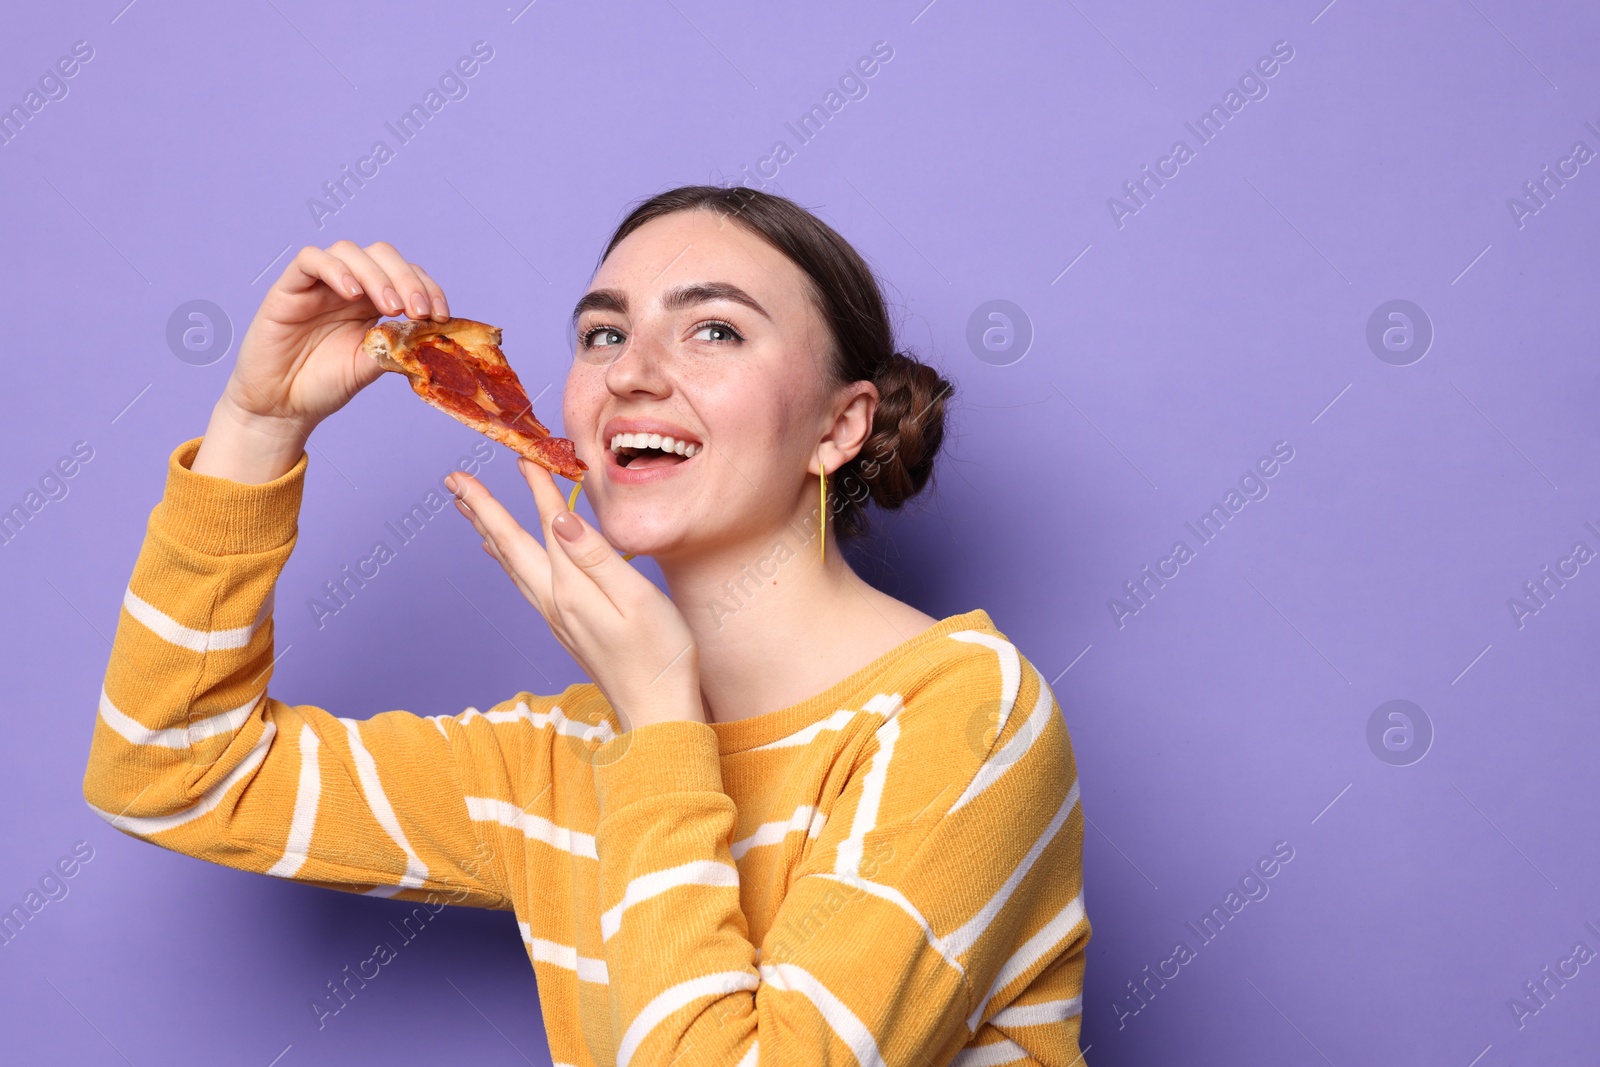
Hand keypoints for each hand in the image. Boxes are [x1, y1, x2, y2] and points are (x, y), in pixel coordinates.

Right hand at [193, 241, 448, 482]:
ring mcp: (318, 284)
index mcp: (372, 301)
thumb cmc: (324, 385)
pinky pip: (310, 259)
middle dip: (407, 279)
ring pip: (350, 251)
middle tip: (417, 312)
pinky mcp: (289, 288)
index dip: (427, 288)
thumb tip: (429, 336)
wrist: (282, 406)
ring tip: (390, 307)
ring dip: (377, 275)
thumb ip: (395, 347)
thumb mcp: (370, 367)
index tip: (441, 315)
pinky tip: (351, 295)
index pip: (405, 275)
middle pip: (382, 255)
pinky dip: (335, 270)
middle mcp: (347, 286)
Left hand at [445, 457, 705, 730]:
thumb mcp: (637, 599)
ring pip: (512, 564)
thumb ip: (597, 558)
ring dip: (490, 531)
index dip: (535, 489)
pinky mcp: (565, 628)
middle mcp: (554, 602)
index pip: (547, 527)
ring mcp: (556, 618)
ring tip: (469, 507)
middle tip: (455, 479)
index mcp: (570, 589)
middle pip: (511, 545)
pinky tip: (504, 554)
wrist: (657, 714)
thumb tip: (561, 520)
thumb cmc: (660, 656)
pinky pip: (524, 581)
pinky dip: (508, 558)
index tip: (522, 455)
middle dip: (483, 508)